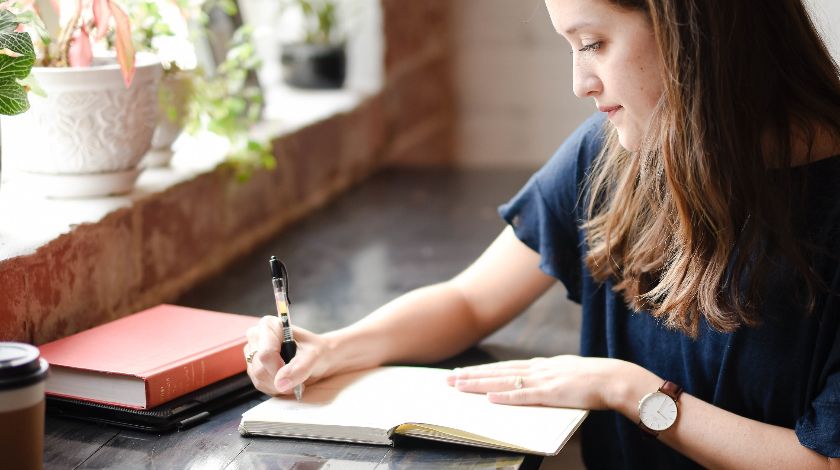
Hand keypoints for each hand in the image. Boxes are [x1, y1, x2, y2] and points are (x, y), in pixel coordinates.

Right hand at [244, 316, 330, 396]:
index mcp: (269, 325)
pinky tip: (286, 381)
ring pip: (258, 378)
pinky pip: (260, 384)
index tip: (295, 372)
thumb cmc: (317, 351)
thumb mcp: (315, 356)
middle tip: (298, 379)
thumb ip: (300, 368)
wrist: (320, 357)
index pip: (265, 353)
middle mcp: (256, 337)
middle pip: (259, 368)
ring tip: (294, 379)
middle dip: (280, 379)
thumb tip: (280, 382)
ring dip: (278, 385)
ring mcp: (253, 353)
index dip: (279, 369)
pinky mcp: (254, 367)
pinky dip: (275, 388)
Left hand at [446, 355, 638, 409]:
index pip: (506, 367)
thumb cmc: (596, 380)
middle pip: (498, 371)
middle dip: (472, 375)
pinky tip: (489, 397)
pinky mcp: (551, 393)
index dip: (483, 370)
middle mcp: (538, 369)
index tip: (464, 372)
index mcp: (543, 365)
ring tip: (459, 386)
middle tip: (448, 379)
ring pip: (504, 381)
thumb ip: (551, 378)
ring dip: (480, 384)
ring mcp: (543, 380)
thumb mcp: (568, 374)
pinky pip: (523, 396)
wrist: (616, 379)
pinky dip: (505, 396)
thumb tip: (538, 384)